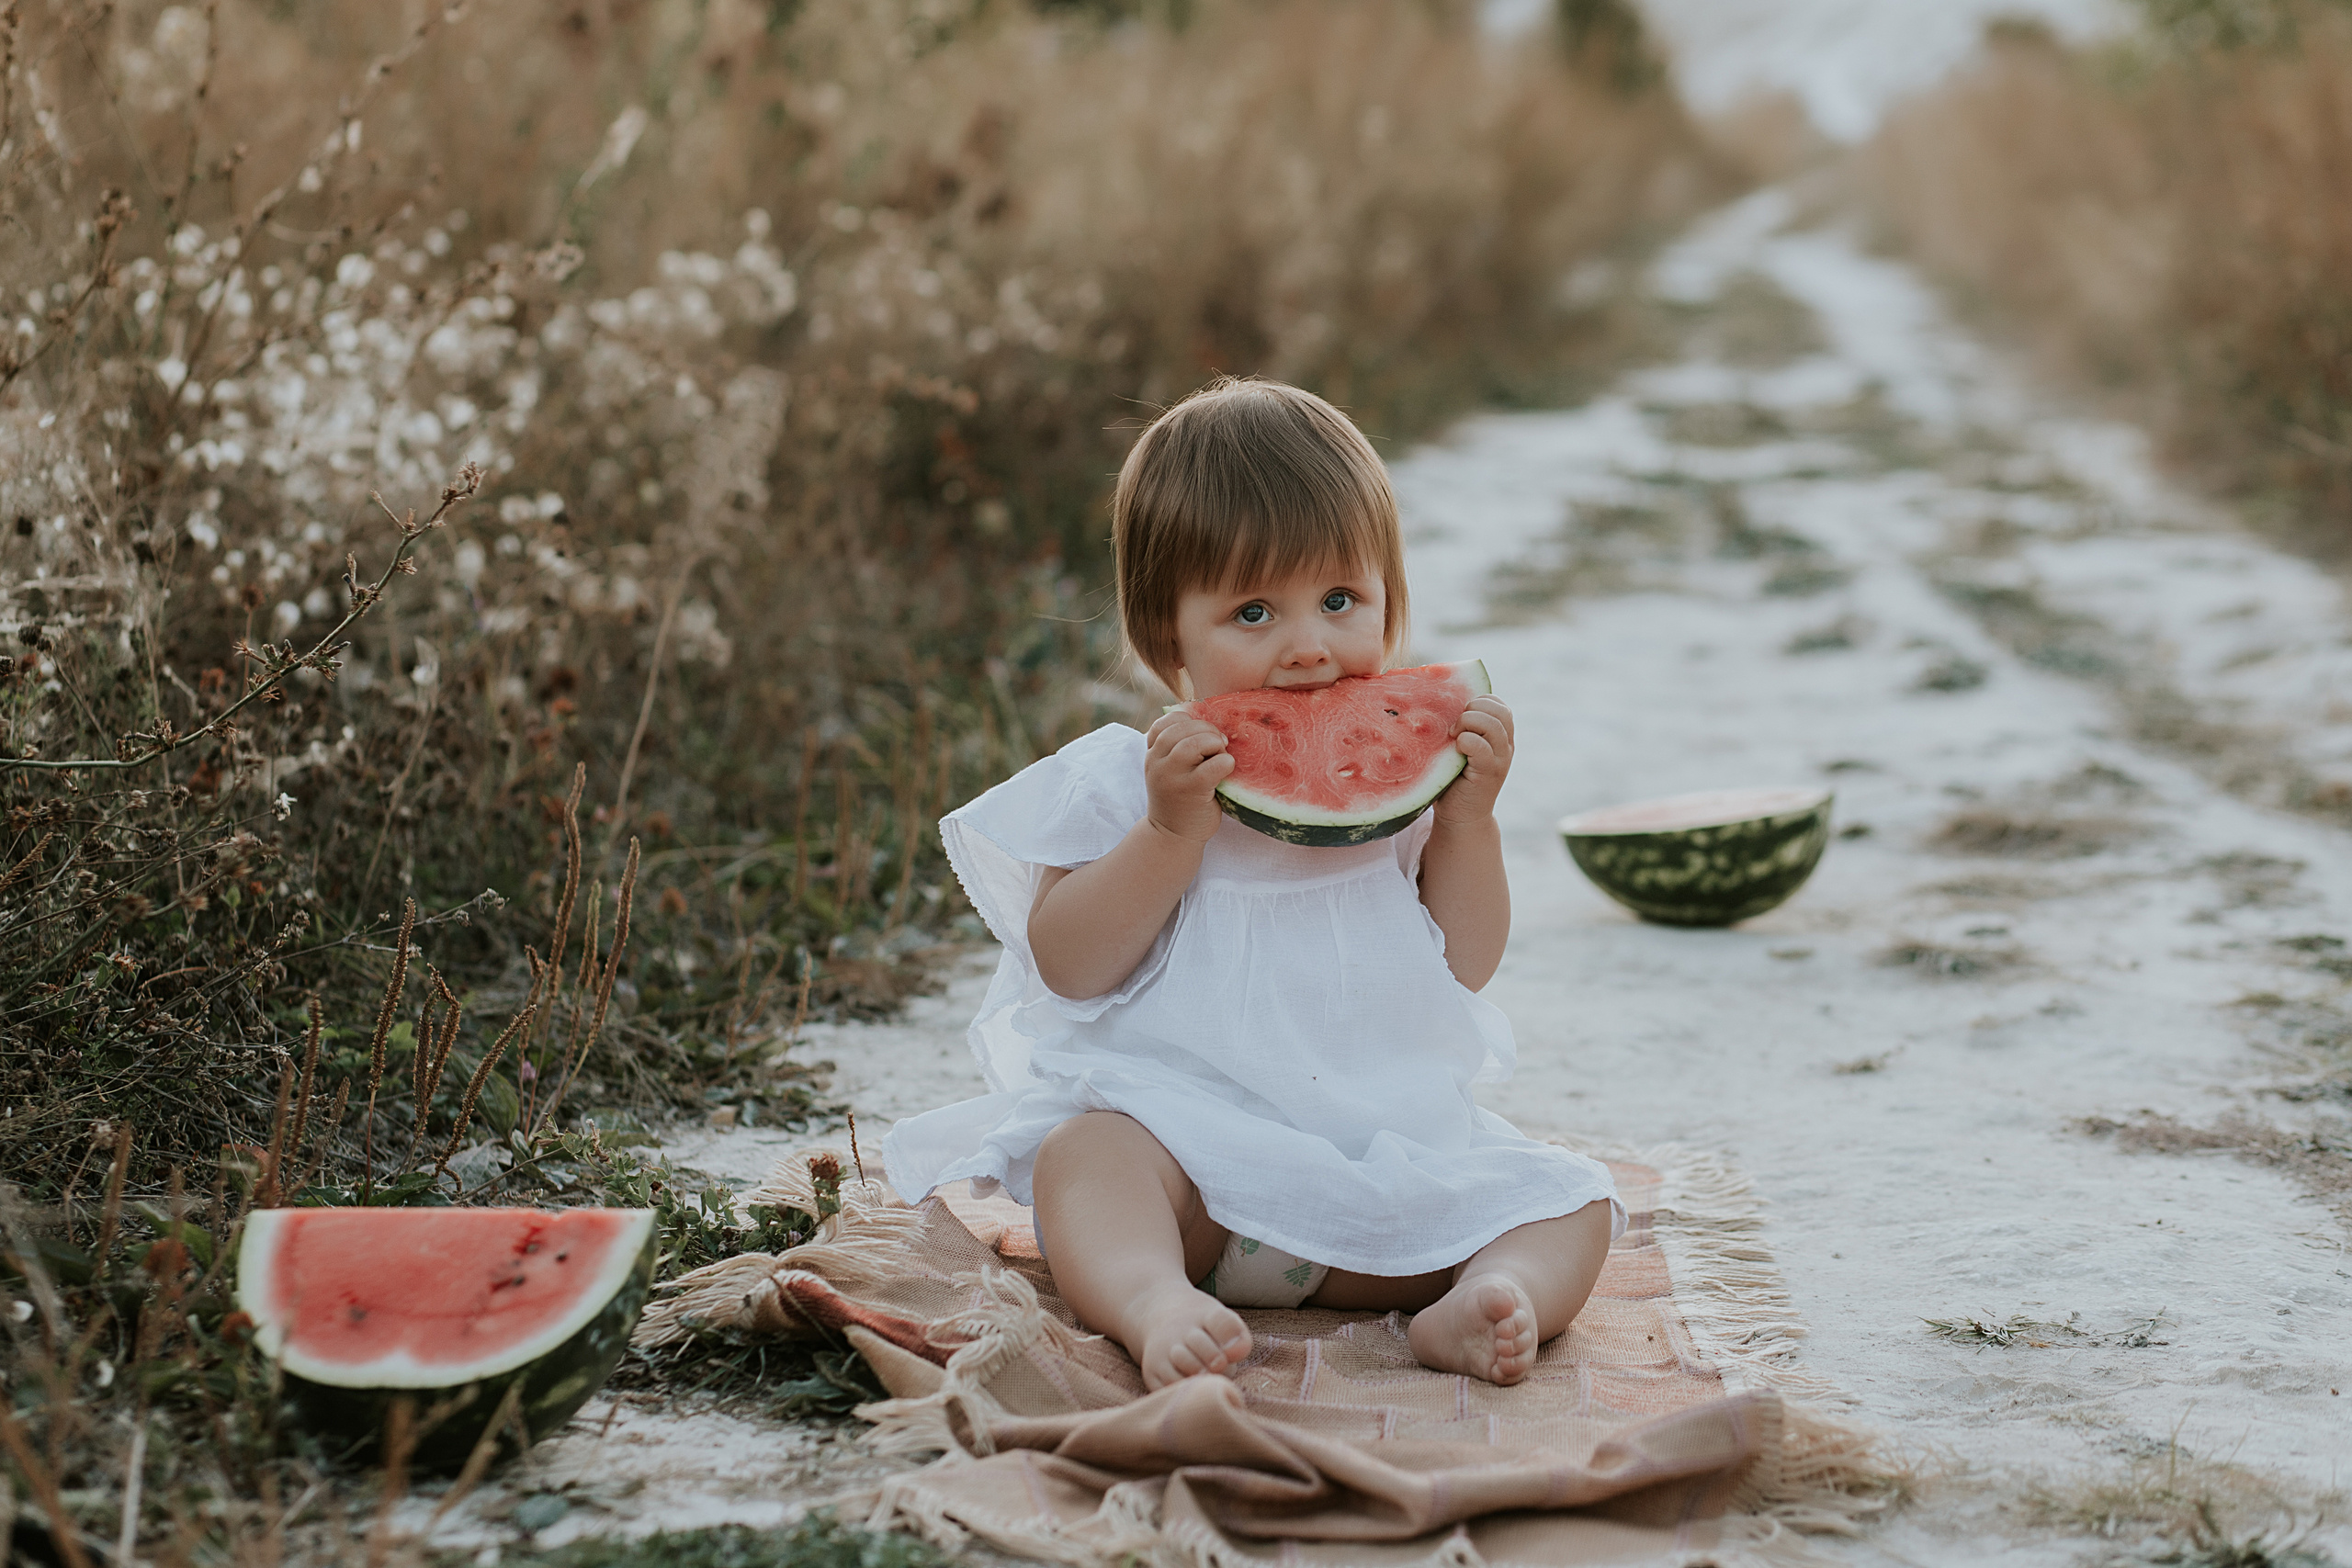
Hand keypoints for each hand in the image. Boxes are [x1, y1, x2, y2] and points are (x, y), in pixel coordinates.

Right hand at [1143, 710, 1234, 844]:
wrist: (1172, 837)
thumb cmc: (1180, 800)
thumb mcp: (1170, 770)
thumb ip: (1179, 748)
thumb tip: (1212, 724)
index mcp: (1152, 754)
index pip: (1166, 722)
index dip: (1188, 721)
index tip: (1201, 734)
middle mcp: (1157, 763)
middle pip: (1182, 728)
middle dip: (1207, 730)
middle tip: (1219, 745)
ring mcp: (1172, 777)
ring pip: (1195, 742)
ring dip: (1215, 743)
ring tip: (1220, 757)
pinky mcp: (1191, 790)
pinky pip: (1214, 765)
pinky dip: (1225, 762)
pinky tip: (1225, 771)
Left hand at [1436, 695, 1512, 826]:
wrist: (1461, 817)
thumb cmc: (1454, 780)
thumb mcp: (1459, 748)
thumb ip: (1460, 728)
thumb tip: (1438, 700)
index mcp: (1500, 736)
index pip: (1498, 704)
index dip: (1478, 702)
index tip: (1459, 717)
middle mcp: (1506, 746)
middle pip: (1499, 710)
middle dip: (1472, 710)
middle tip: (1454, 728)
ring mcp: (1501, 759)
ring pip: (1493, 724)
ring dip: (1468, 724)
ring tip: (1454, 738)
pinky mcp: (1490, 773)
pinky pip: (1481, 747)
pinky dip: (1465, 742)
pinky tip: (1455, 751)